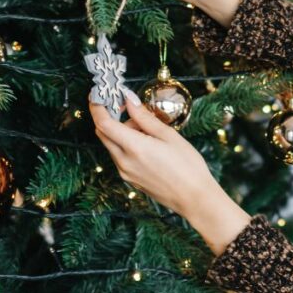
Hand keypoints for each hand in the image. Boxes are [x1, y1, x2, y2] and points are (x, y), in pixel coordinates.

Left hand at [89, 90, 252, 254]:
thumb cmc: (188, 166)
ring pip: (112, 144)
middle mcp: (124, 161)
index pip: (103, 123)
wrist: (194, 198)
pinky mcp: (130, 179)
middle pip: (103, 133)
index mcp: (134, 147)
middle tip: (128, 108)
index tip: (99, 94)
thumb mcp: (168, 135)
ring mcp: (125, 172)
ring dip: (121, 132)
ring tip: (148, 130)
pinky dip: (126, 144)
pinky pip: (119, 156)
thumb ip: (144, 117)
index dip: (97, 106)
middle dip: (111, 117)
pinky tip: (147, 144)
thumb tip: (129, 100)